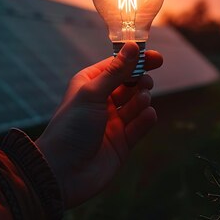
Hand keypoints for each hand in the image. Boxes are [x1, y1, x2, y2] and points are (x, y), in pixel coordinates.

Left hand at [35, 42, 163, 207]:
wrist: (63, 172)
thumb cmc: (71, 128)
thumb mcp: (92, 94)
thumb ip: (116, 71)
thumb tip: (134, 46)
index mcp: (90, 85)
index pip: (117, 66)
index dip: (137, 60)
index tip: (157, 58)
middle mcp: (102, 102)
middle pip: (130, 84)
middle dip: (141, 81)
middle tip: (144, 83)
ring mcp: (113, 122)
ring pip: (138, 104)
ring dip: (143, 99)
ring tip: (142, 100)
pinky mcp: (123, 142)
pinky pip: (141, 125)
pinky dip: (146, 119)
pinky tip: (147, 115)